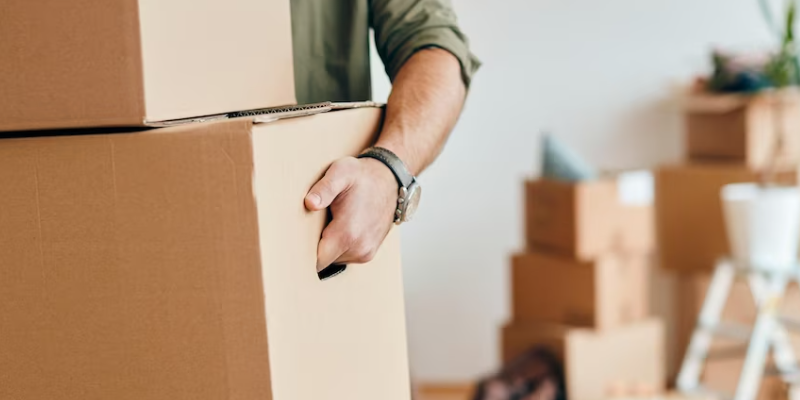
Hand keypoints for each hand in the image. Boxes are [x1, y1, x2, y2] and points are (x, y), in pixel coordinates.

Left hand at [304, 156, 397, 271]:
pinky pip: (344, 257)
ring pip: (334, 260)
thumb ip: (324, 188)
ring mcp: (365, 253)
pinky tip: (339, 228)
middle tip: (310, 226)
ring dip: (327, 247)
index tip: (294, 241)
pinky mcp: (368, 254)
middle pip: (323, 261)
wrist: (389, 181)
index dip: (302, 253)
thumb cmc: (362, 176)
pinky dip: (338, 247)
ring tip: (328, 224)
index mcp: (348, 233)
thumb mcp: (342, 172)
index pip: (317, 261)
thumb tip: (310, 203)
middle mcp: (359, 248)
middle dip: (314, 247)